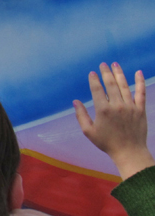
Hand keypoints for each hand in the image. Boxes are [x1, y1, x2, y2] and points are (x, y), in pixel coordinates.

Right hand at [74, 62, 153, 179]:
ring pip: (124, 86)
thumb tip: (75, 101)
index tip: (92, 73)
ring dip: (119, 73)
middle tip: (103, 64)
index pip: (97, 90)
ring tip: (115, 64)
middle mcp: (117, 106)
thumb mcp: (89, 131)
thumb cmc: (106, 143)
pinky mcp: (140, 109)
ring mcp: (130, 107)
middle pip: (111, 84)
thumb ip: (81, 115)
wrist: (129, 152)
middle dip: (106, 72)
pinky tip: (138, 72)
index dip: (94, 80)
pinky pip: (140, 93)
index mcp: (103, 110)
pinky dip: (139, 82)